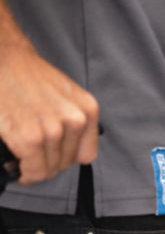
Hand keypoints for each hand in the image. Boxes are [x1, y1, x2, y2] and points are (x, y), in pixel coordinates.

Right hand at [0, 41, 99, 184]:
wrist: (3, 59)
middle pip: (64, 164)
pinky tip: (16, 164)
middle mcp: (75, 120)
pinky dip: (24, 174)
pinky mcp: (31, 138)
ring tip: (21, 155)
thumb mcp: (65, 97)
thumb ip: (71, 124)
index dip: (64, 158)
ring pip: (48, 169)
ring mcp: (54, 130)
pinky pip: (33, 171)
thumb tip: (63, 155)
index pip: (85, 156)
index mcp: (87, 111)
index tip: (50, 156)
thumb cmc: (29, 78)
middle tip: (30, 154)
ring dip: (32, 166)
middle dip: (45, 162)